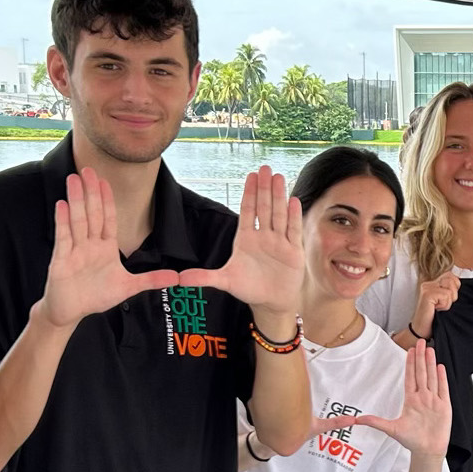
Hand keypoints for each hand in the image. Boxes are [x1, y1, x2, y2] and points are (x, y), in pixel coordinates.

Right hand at [37, 168, 176, 329]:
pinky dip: (63, 222)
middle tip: (88, 169)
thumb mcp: (128, 287)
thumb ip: (151, 280)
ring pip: (77, 221)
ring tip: (73, 179)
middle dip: (91, 192)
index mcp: (105, 247)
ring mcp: (74, 250)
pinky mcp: (61, 260)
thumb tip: (176, 278)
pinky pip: (63, 238)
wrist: (71, 311)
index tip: (105, 181)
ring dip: (76, 200)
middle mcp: (89, 245)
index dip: (107, 200)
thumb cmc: (96, 296)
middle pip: (92, 214)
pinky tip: (62, 205)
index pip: (108, 218)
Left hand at [182, 166, 303, 319]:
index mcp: (246, 239)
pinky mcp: (293, 252)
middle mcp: (263, 236)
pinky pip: (293, 231)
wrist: (270, 302)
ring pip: (279, 215)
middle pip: (264, 208)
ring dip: (279, 197)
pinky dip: (293, 217)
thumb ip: (203, 277)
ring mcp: (279, 243)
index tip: (251, 175)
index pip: (248, 211)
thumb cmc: (248, 288)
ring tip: (279, 178)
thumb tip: (179, 279)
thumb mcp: (225, 281)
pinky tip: (293, 201)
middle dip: (264, 189)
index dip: (249, 193)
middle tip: (265, 168)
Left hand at [354, 341, 451, 458]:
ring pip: (432, 378)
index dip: (410, 363)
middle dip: (421, 357)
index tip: (409, 350)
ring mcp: (434, 401)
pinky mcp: (444, 406)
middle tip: (420, 342)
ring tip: (430, 349)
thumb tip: (358, 420)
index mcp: (411, 400)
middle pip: (422, 373)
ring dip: (431, 364)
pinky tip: (440, 367)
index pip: (410, 377)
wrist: (427, 451)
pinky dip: (442, 378)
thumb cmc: (411, 440)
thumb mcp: (391, 429)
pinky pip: (443, 389)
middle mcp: (423, 398)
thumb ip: (376, 422)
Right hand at [410, 270, 461, 337]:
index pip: (451, 276)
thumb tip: (461, 285)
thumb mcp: (445, 303)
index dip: (455, 288)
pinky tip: (436, 310)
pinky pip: (445, 295)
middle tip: (442, 305)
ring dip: (448, 302)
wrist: (422, 332)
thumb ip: (451, 292)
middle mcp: (429, 284)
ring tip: (439, 308)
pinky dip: (444, 305)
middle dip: (452, 295)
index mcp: (433, 284)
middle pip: (452, 279)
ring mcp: (427, 288)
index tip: (447, 300)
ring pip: (450, 289)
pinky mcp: (427, 294)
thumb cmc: (434, 319)